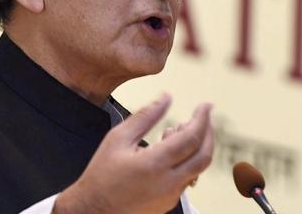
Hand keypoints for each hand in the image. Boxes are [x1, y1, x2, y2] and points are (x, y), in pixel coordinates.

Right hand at [53, 94, 213, 213]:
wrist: (92, 210)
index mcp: (155, 164)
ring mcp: (170, 195)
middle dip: (209, 133)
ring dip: (198, 147)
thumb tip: (166, 98)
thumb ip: (145, 116)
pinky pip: (187, 179)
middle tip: (205, 117)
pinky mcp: (168, 202)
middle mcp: (168, 182)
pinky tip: (173, 151)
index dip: (202, 118)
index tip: (205, 106)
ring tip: (183, 130)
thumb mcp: (118, 138)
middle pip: (204, 155)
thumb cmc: (101, 176)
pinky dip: (187, 161)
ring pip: (198, 169)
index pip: (191, 137)